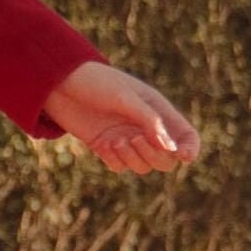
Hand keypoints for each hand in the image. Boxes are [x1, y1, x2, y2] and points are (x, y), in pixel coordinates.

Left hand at [41, 60, 199, 173]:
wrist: (59, 85)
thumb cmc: (96, 83)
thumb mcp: (125, 98)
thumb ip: (149, 121)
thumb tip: (171, 149)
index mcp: (158, 110)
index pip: (186, 136)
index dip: (190, 148)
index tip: (184, 157)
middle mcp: (145, 128)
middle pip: (165, 159)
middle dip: (154, 155)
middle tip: (134, 138)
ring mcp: (126, 139)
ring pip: (143, 166)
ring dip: (132, 158)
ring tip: (114, 140)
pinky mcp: (106, 147)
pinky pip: (120, 167)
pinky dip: (114, 160)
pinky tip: (102, 144)